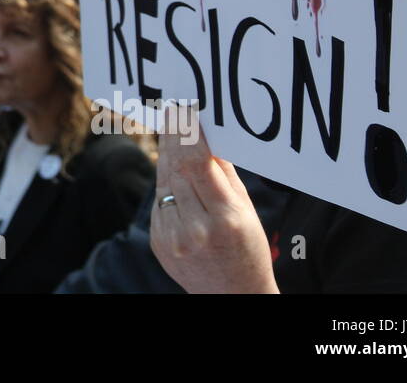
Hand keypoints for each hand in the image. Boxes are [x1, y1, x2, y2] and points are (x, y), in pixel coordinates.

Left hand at [149, 107, 277, 292]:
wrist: (232, 295)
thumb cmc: (247, 249)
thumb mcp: (246, 211)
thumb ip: (224, 174)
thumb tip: (210, 135)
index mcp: (223, 219)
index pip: (196, 164)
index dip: (187, 134)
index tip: (183, 110)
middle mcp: (194, 228)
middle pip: (176, 168)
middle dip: (174, 136)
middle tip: (172, 110)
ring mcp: (172, 237)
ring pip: (164, 181)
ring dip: (167, 154)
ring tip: (172, 130)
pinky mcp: (158, 241)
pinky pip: (160, 200)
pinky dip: (166, 180)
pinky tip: (172, 165)